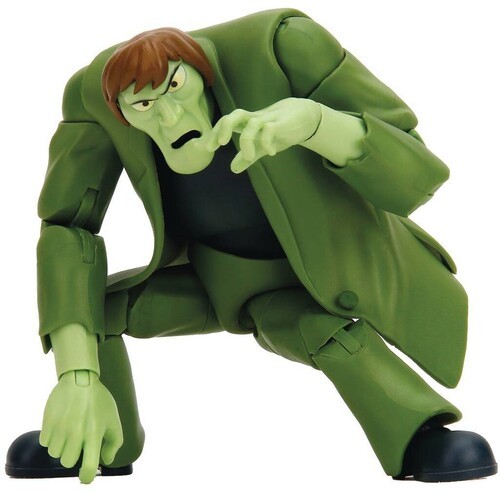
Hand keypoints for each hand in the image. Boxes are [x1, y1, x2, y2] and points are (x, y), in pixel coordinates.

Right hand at [39, 370, 122, 483]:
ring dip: (61, 446)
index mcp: (94, 434)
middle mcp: (76, 433)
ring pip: (55, 453)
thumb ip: (113, 442)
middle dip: (73, 454)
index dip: (86, 477)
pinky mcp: (47, 423)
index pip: (88, 467)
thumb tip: (106, 460)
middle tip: (78, 440)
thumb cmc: (99, 401)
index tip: (85, 476)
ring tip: (69, 430)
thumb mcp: (113, 419)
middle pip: (67, 462)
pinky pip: (45, 443)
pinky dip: (51, 437)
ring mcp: (60, 428)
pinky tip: (60, 425)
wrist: (80, 379)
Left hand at [206, 98, 320, 172]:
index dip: (215, 133)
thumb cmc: (280, 129)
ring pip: (252, 124)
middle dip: (224, 128)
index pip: (226, 122)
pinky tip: (270, 152)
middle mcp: (254, 119)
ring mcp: (268, 120)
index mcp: (247, 123)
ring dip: (246, 141)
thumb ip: (247, 156)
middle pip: (234, 115)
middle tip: (221, 144)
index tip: (209, 148)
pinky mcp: (281, 124)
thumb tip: (232, 168)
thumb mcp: (261, 145)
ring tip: (249, 157)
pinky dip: (267, 142)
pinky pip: (270, 129)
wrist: (306, 116)